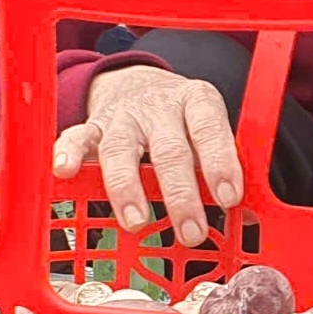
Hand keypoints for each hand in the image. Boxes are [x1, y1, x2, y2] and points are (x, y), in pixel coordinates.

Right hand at [53, 65, 243, 246]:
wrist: (139, 82)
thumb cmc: (182, 118)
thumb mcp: (209, 130)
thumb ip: (224, 166)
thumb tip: (248, 218)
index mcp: (197, 102)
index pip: (210, 130)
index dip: (220, 164)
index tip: (229, 198)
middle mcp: (160, 108)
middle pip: (169, 149)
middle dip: (180, 194)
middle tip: (190, 232)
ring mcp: (123, 116)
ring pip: (121, 150)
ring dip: (128, 188)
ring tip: (136, 222)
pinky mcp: (93, 126)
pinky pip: (77, 137)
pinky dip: (68, 153)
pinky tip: (64, 172)